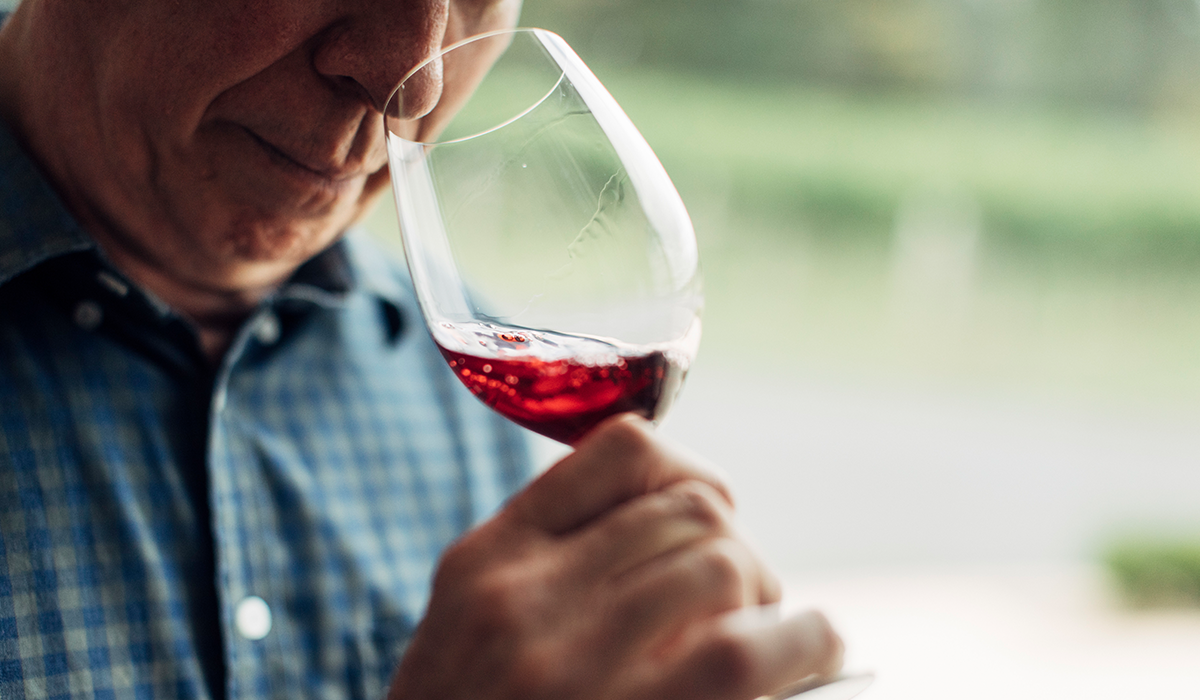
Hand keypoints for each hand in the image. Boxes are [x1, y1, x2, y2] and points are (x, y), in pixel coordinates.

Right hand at [387, 415, 843, 699]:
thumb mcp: (468, 628)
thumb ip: (544, 566)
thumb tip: (671, 520)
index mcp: (486, 558)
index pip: (622, 451)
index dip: (689, 470)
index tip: (706, 511)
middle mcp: (524, 596)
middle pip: (690, 508)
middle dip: (733, 544)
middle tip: (740, 598)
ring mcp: (571, 661)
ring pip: (723, 562)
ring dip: (761, 596)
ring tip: (758, 639)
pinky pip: (748, 648)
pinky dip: (804, 640)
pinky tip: (810, 651)